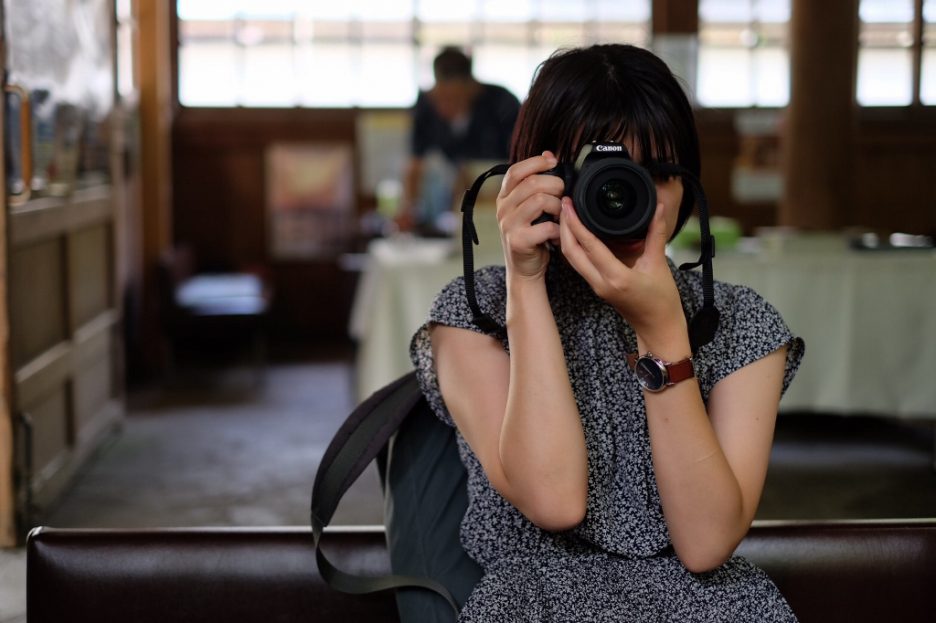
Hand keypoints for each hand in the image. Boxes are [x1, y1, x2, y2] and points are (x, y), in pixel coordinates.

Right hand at [496, 152, 564, 279]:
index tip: (554, 162)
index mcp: (504, 197)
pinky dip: (558, 229)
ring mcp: (508, 225)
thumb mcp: (529, 206)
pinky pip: (546, 226)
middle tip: (562, 196)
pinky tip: (557, 233)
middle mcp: (503, 209)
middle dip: (555, 186)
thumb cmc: (530, 235)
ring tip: (560, 216)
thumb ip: (536, 182)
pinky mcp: (518, 241)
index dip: (536, 162)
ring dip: (557, 207)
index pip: (516, 171)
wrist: (524, 268)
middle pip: (532, 183)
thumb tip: (549, 155)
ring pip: (540, 201)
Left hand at [558, 197, 685, 342]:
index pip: (589, 246)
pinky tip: (578, 234)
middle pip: (571, 253)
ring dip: (566, 237)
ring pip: (572, 260)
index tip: (569, 205)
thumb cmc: (662, 301)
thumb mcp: (660, 264)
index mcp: (616, 277)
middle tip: (564, 204)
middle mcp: (600, 283)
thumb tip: (660, 208)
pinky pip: (580, 265)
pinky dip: (575, 248)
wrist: (659, 328)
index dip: (576, 224)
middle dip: (564, 227)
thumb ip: (657, 234)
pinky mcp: (597, 287)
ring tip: (567, 215)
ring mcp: (596, 286)